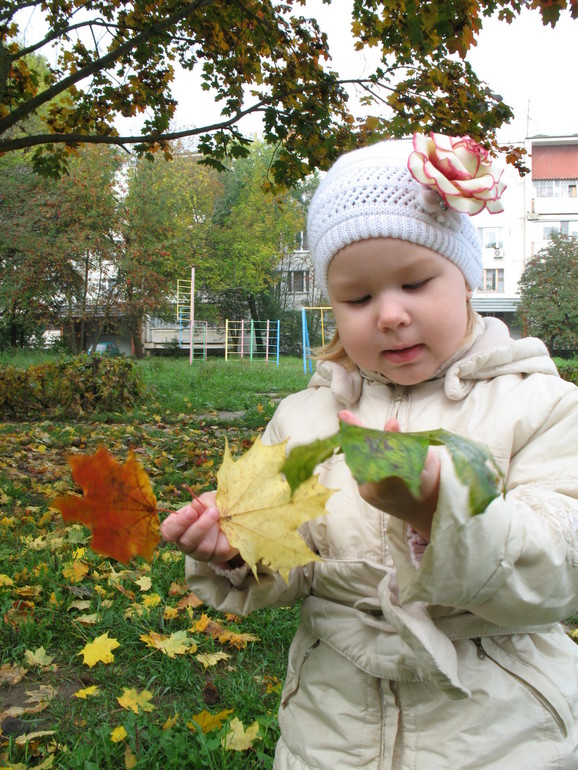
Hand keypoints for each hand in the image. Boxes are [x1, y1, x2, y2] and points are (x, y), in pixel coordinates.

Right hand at [160, 491, 240, 567]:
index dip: (179, 523)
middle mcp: (185, 543)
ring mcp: (200, 553)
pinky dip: (225, 535)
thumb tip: (197, 506)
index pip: (168, 531)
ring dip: (215, 530)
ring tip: (221, 518)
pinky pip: (220, 549)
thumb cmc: (213, 507)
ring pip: (204, 548)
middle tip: (214, 512)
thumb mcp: (207, 500)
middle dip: (201, 526)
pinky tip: (227, 527)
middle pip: (186, 542)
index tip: (191, 512)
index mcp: (177, 528)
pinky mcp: (216, 557)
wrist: (232, 517)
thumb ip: (202, 502)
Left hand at [339, 411, 439, 539]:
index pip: (370, 448)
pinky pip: (359, 470)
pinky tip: (360, 443)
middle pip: (358, 455)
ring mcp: (368, 494)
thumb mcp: (422, 457)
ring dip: (356, 445)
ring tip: (349, 424)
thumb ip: (402, 441)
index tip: (344, 415)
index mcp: (391, 480)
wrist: (430, 510)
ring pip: (357, 462)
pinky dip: (360, 456)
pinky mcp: (366, 495)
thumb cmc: (431, 480)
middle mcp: (375, 489)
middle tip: (345, 416)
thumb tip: (391, 422)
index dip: (358, 431)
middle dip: (355, 435)